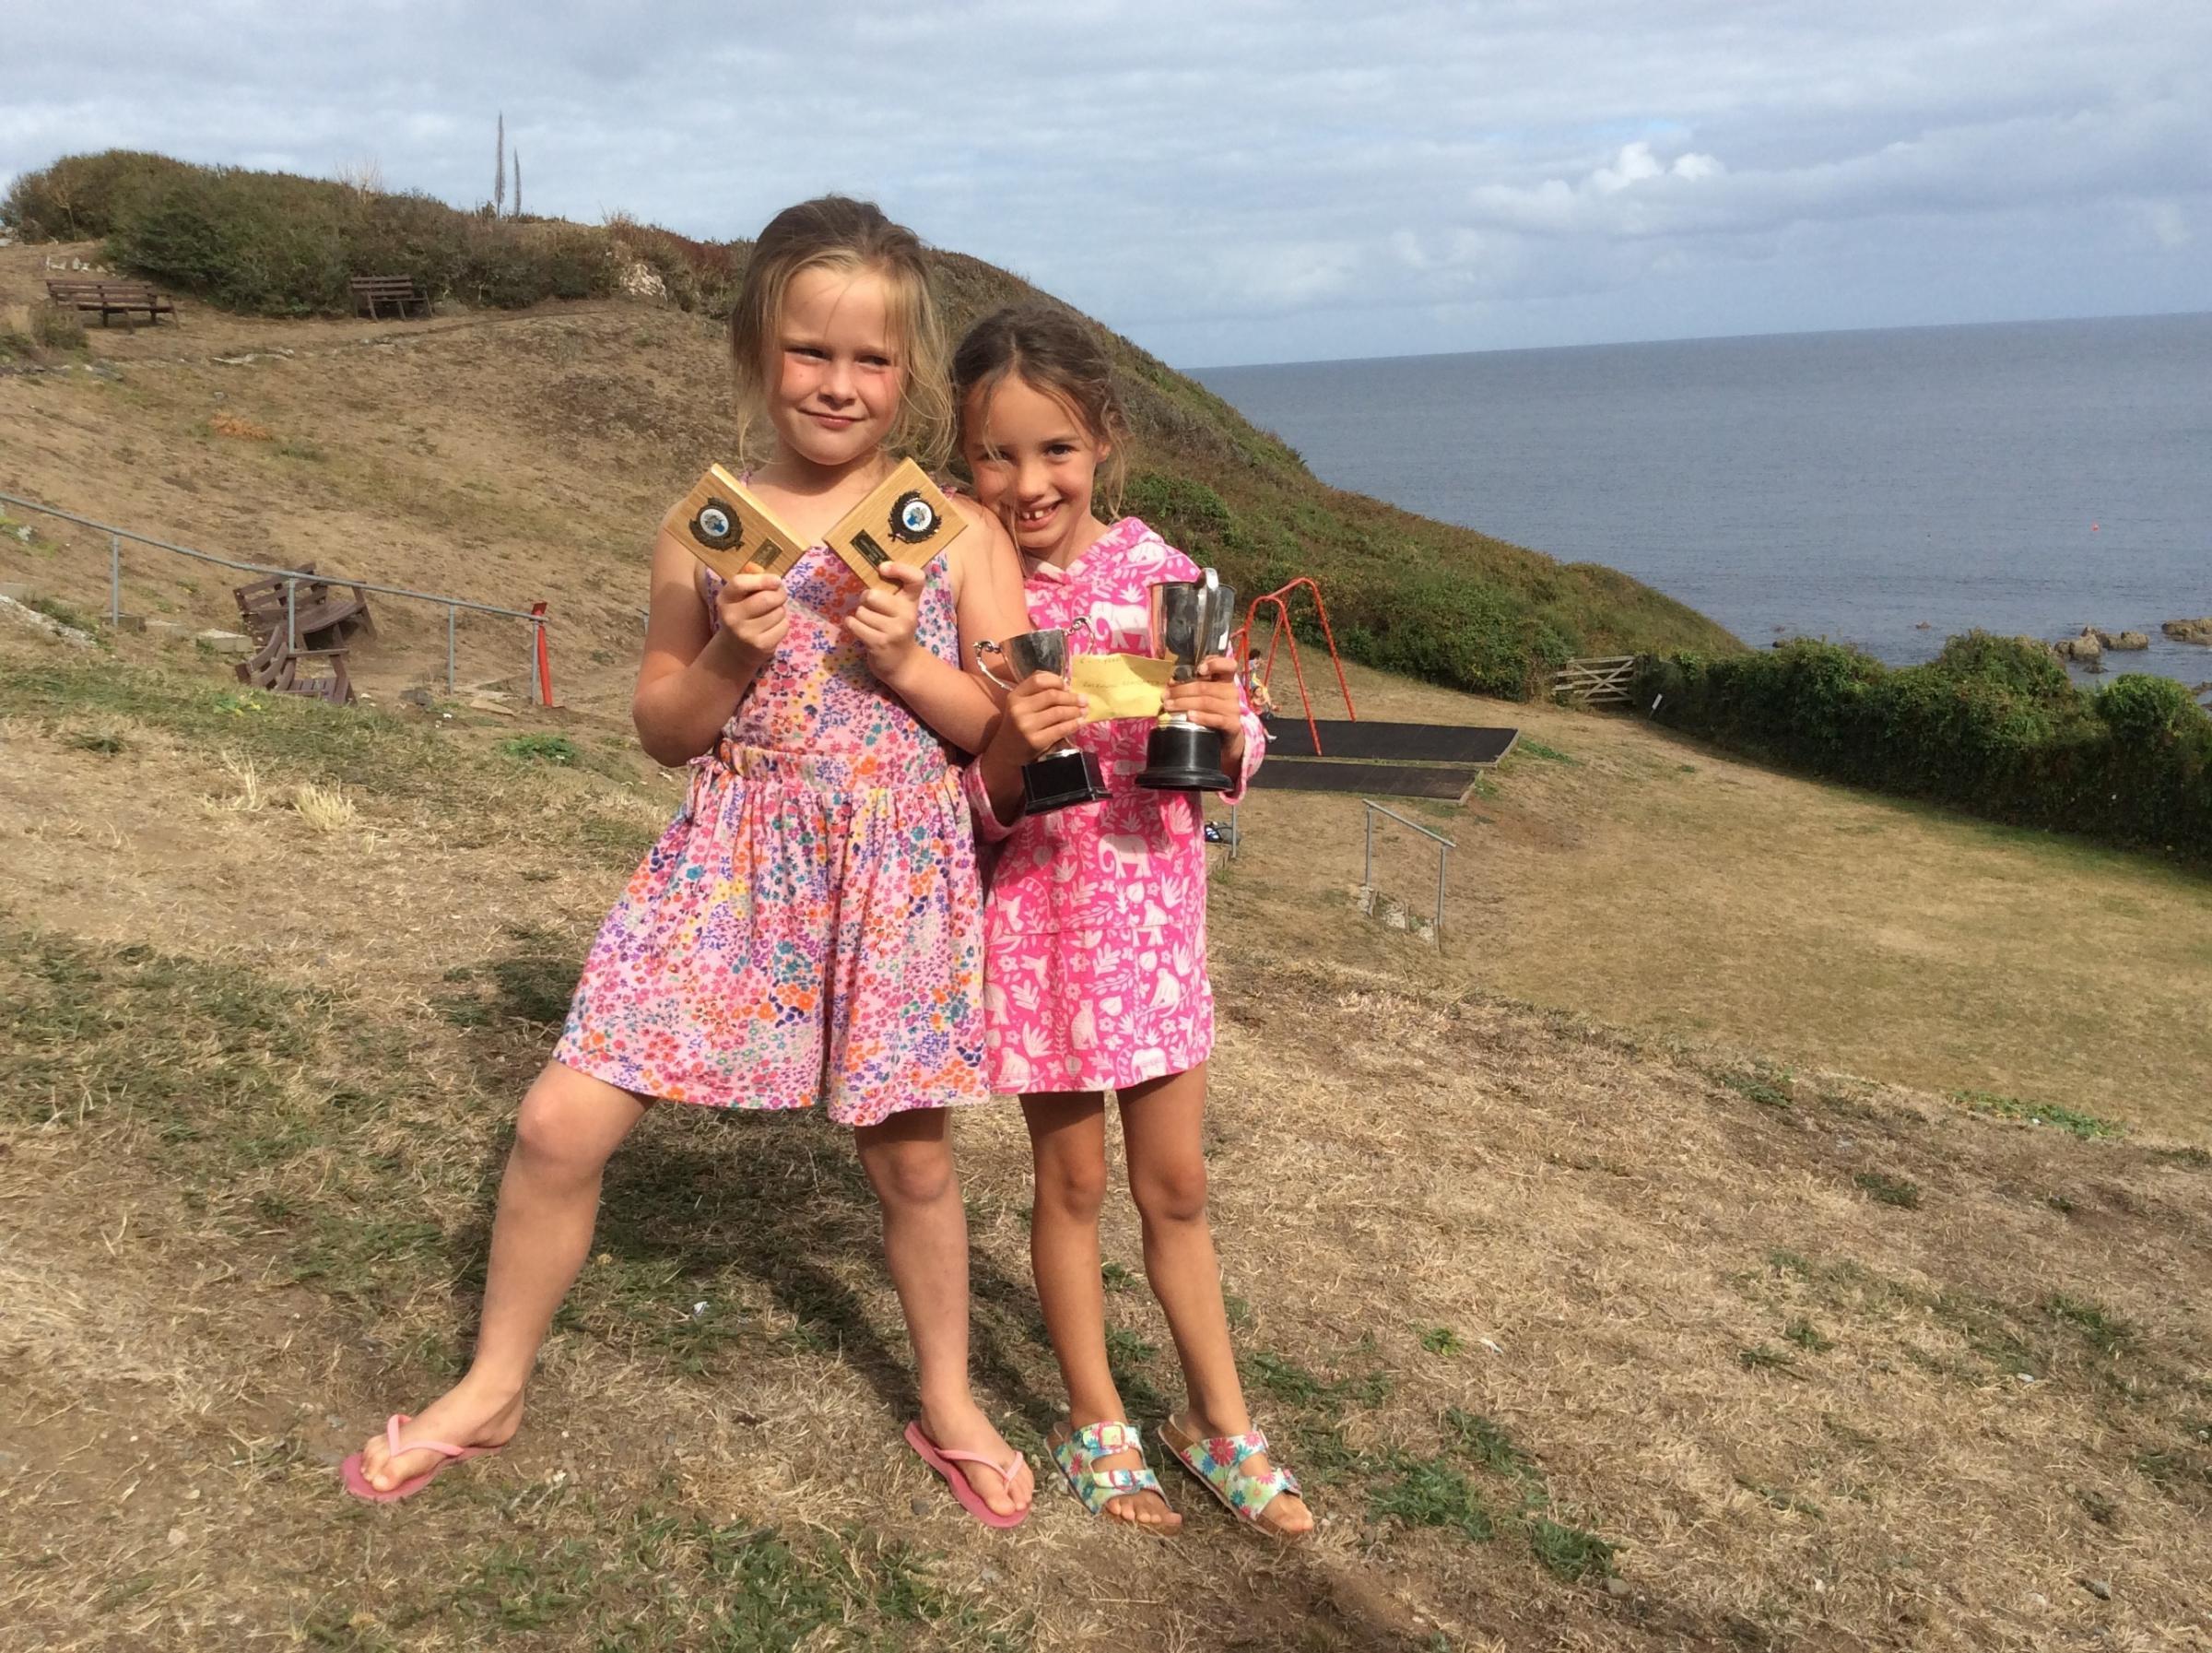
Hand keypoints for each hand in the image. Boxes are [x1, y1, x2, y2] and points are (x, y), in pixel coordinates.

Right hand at [715, 571, 788, 661]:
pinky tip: (772, 627)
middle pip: (766, 599)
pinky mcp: (760, 646)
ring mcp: (746, 634)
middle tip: (779, 595)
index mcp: (725, 599)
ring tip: (771, 613)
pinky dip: (783, 624)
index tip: (776, 580)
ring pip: (778, 612)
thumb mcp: (739, 596)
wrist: (734, 650)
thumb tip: (758, 567)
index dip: (761, 579)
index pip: (739, 583)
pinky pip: (783, 626)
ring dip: (780, 610)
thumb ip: (749, 579)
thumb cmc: (741, 614)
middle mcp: (732, 617)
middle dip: (779, 594)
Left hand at [846, 562, 924, 681]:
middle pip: (872, 595)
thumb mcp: (901, 610)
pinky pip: (855, 625)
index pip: (916, 578)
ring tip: (869, 624)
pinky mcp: (880, 643)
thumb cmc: (896, 630)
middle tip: (870, 608)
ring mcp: (894, 631)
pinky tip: (859, 630)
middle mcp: (907, 615)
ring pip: (861, 612)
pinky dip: (852, 625)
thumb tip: (869, 569)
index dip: (900, 568)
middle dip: (865, 600)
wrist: (902, 664)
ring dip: (859, 617)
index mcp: (912, 602)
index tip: (882, 568)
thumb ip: (892, 592)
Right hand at [987, 671, 1087, 764]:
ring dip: (1075, 711)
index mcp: (1015, 696)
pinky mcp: (1035, 741)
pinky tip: (1080, 722)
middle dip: (1072, 697)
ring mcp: (1026, 726)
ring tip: (1084, 711)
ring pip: (1058, 712)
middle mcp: (1019, 709)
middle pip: (1052, 695)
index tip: (1067, 686)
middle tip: (1084, 700)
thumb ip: (1038, 691)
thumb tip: (1067, 686)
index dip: (1056, 681)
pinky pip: (1060, 729)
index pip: (1038, 680)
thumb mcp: (1022, 704)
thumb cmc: (1020, 723)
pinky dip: (1073, 724)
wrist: (1007, 750)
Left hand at [1161, 655, 1247, 767]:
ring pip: (1206, 702)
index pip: (1228, 665)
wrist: (1225, 736)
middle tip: (1165, 695)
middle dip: (1181, 690)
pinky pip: (1216, 719)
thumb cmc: (1211, 710)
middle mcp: (1231, 692)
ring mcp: (1233, 708)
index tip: (1199, 669)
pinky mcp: (1232, 724)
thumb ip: (1193, 684)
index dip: (1215, 663)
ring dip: (1184, 703)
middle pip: (1205, 687)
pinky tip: (1189, 716)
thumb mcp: (1205, 694)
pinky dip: (1201, 717)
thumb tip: (1172, 681)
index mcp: (1225, 680)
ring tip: (1168, 706)